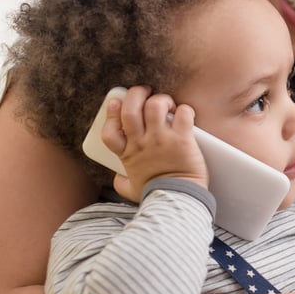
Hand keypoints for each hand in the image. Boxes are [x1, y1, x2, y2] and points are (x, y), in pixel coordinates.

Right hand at [104, 86, 207, 201]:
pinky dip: (184, 110)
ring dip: (161, 100)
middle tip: (144, 92)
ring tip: (167, 104)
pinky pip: (182, 113)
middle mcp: (141, 143)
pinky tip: (185, 114)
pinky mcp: (182, 139)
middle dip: (135, 94)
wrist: (176, 201)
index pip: (110, 129)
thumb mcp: (130, 190)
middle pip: (130, 109)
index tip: (115, 104)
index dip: (111, 113)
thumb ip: (121, 182)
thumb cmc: (155, 196)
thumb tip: (117, 178)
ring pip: (154, 105)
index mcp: (127, 154)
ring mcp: (161, 139)